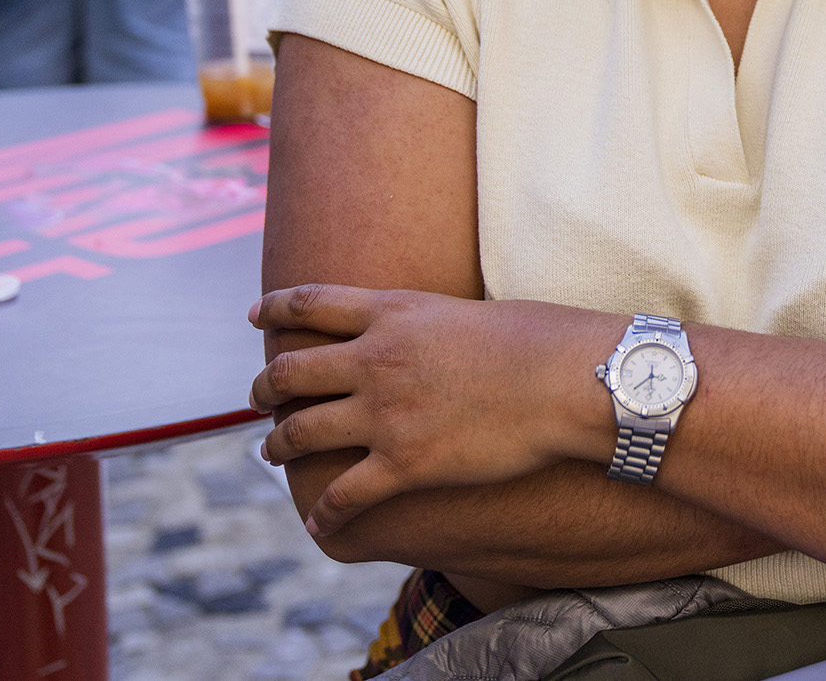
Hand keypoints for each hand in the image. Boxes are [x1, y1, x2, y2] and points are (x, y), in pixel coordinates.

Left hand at [248, 286, 620, 537]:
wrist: (569, 382)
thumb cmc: (540, 341)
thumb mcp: (469, 312)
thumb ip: (430, 322)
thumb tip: (425, 333)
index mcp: (393, 313)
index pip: (312, 303)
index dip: (275, 308)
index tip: (256, 315)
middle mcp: (376, 359)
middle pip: (291, 370)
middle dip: (264, 387)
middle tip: (257, 398)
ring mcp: (385, 413)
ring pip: (300, 431)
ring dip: (276, 445)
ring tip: (271, 453)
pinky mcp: (404, 464)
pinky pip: (343, 494)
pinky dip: (323, 513)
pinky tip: (318, 523)